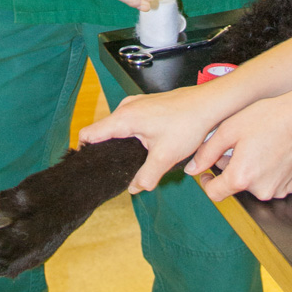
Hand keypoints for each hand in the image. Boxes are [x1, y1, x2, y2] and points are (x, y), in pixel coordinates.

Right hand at [79, 86, 223, 192]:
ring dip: (121, 144)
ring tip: (131, 163)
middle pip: (103, 132)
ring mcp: (136, 104)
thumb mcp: (165, 157)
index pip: (89, 134)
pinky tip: (145, 149)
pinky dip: (131, 136)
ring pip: (118, 127)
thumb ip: (146, 176)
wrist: (207, 104)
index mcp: (124, 118)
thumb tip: (134, 188)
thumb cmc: (186, 124)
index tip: (88, 169)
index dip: (84, 152)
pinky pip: (129, 122)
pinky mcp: (145, 105)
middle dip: (106, 152)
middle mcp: (125, 108)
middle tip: (114, 172)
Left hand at [185, 89, 291, 203]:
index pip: (215, 194)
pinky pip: (274, 181)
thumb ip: (207, 152)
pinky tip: (274, 149)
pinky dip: (270, 170)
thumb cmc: (269, 117)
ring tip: (259, 143)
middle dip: (233, 168)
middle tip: (239, 144)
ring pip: (256, 183)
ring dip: (252, 168)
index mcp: (241, 177)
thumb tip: (192, 169)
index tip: (208, 172)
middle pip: (237, 184)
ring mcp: (280, 190)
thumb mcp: (230, 128)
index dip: (208, 182)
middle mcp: (261, 190)